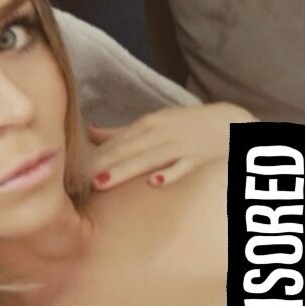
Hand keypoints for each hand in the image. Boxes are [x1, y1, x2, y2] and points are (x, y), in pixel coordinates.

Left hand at [85, 101, 255, 188]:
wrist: (235, 122)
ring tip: (101, 183)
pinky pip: (185, 167)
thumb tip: (89, 133)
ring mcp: (183, 147)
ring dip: (126, 169)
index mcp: (150, 125)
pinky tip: (156, 182)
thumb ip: (124, 132)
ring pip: (150, 159)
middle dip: (102, 164)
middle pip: (128, 150)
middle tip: (75, 180)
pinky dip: (172, 173)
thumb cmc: (190, 127)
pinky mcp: (202, 159)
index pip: (117, 141)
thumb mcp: (158, 124)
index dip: (93, 156)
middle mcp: (163, 134)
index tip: (69, 172)